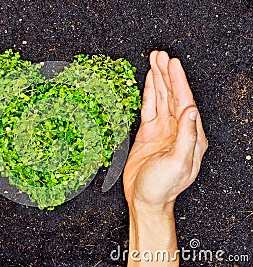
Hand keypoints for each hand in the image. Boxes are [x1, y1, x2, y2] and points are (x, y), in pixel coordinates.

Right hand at [123, 51, 207, 209]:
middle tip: (159, 55)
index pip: (184, 101)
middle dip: (166, 74)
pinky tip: (149, 81)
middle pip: (173, 95)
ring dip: (158, 79)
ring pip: (161, 98)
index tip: (171, 63)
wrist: (144, 199)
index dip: (178, 81)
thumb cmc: (163, 187)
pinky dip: (149, 93)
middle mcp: (178, 129)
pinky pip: (149, 108)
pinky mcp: (148, 133)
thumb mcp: (178, 163)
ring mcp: (162, 130)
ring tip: (154, 60)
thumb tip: (192, 110)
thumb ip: (186, 136)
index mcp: (190, 135)